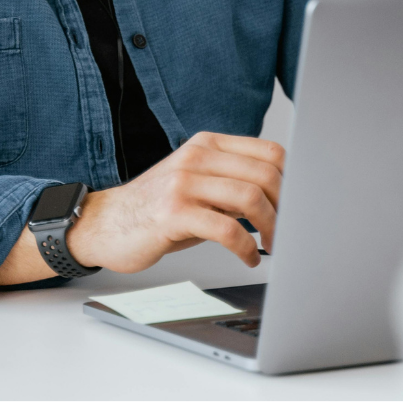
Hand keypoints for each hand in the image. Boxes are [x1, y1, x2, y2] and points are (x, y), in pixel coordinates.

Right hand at [66, 132, 284, 272]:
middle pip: (265, 174)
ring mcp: (184, 181)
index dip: (291, 181)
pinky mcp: (174, 212)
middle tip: (287, 232)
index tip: (295, 207)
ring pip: (250, 197)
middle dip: (285, 208)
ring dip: (271, 228)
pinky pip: (227, 229)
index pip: (269, 152)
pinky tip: (248, 258)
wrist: (107, 223)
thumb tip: (281, 199)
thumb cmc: (157, 208)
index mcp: (207, 144)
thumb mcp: (197, 184)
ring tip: (271, 246)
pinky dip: (247, 248)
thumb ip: (232, 183)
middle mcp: (197, 156)